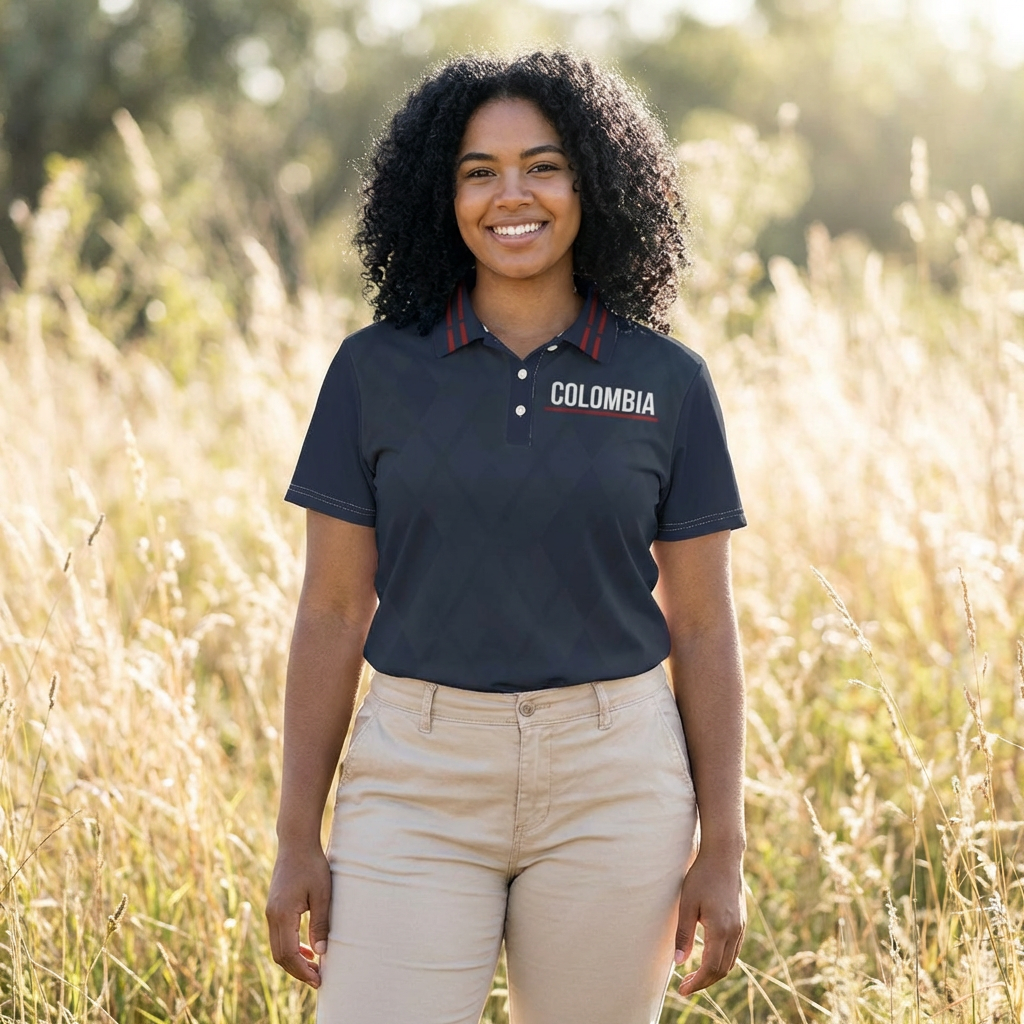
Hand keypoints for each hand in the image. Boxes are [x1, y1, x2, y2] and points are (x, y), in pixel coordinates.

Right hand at [266, 842, 332, 987]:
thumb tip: (321, 952)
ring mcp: (270, 912)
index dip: (303, 970)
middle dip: (298, 971)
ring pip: (278, 947)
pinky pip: (279, 935)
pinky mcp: (274, 907)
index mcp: (282, 914)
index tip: (319, 979)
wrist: (296, 843)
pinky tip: (307, 949)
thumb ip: (320, 923)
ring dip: (294, 960)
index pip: (289, 954)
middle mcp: (272, 916)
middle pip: (280, 955)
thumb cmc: (312, 865)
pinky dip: (291, 947)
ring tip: (314, 967)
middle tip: (318, 978)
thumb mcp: (322, 894)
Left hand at [673, 847, 745, 995]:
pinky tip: (708, 957)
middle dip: (704, 982)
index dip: (697, 983)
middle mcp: (735, 932)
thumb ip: (683, 934)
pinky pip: (734, 950)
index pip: (711, 968)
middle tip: (685, 986)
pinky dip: (722, 960)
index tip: (682, 990)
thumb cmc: (702, 876)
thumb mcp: (686, 904)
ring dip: (713, 973)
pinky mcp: (741, 921)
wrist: (723, 856)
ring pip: (730, 962)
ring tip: (694, 975)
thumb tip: (679, 962)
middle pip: (722, 970)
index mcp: (721, 930)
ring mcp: (740, 927)